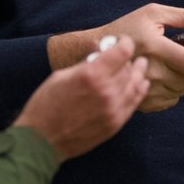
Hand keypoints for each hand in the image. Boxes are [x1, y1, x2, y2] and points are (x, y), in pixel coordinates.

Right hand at [15, 36, 148, 158]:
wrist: (42, 141)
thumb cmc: (45, 106)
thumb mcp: (61, 76)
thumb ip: (85, 62)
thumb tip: (99, 47)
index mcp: (91, 75)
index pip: (122, 52)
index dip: (124, 43)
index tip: (122, 42)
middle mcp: (106, 91)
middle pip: (129, 68)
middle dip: (127, 59)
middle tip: (125, 56)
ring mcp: (113, 110)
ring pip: (135, 85)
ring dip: (138, 73)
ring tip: (140, 66)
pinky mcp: (115, 124)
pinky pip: (134, 103)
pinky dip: (139, 91)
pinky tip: (141, 84)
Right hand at [102, 4, 183, 111]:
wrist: (96, 51)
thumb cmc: (125, 29)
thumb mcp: (153, 13)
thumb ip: (183, 15)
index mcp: (156, 46)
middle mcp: (151, 69)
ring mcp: (145, 87)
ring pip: (182, 91)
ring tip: (174, 67)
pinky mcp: (141, 100)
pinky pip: (170, 100)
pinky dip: (174, 91)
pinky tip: (164, 79)